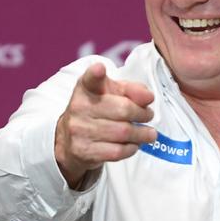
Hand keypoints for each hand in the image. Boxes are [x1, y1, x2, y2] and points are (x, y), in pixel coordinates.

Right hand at [55, 63, 155, 187]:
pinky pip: (117, 151)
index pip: (90, 79)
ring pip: (122, 132)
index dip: (95, 74)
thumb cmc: (98, 111)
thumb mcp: (112, 93)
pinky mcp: (84, 151)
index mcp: (86, 88)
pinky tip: (134, 144)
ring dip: (141, 134)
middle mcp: (79, 107)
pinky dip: (131, 148)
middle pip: (122, 110)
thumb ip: (132, 90)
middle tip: (148, 115)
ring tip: (149, 133)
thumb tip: (148, 97)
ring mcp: (79, 130)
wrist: (70, 140)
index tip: (100, 69)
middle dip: (142, 114)